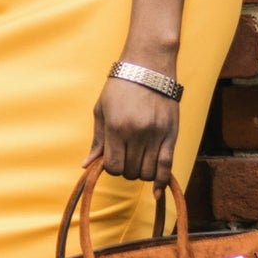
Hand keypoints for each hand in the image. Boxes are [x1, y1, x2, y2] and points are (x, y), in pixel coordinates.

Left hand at [82, 75, 178, 198]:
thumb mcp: (101, 110)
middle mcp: (136, 134)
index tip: (112, 159)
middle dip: (126, 170)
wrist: (148, 67)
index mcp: (116, 128)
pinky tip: (158, 191)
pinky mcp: (171, 134)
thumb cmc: (120, 87)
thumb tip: (86, 166)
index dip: (111, 168)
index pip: (112, 166)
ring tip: (139, 160)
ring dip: (142, 173)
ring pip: (148, 173)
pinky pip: (167, 166)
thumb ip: (97, 140)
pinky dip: (162, 182)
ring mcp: (155, 135)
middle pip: (130, 172)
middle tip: (126, 157)